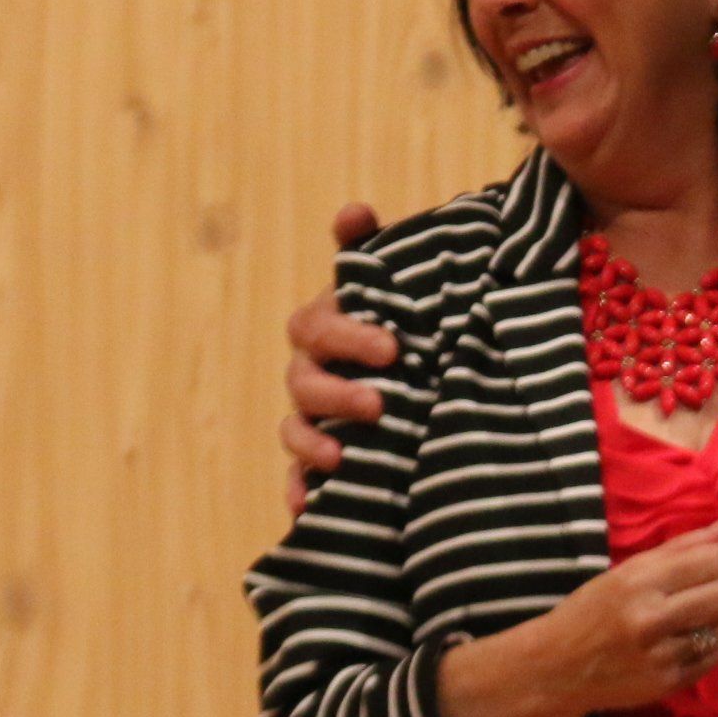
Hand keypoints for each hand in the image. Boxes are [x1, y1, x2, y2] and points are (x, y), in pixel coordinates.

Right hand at [281, 202, 393, 513]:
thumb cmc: (403, 320)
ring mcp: (313, 417)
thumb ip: (372, 250)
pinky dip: (300, 492)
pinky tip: (309, 507)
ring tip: (343, 457)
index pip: (316, 326)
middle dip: (337, 393)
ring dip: (312, 444)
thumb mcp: (398, 284)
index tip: (395, 348)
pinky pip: (298, 479)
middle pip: (303, 382)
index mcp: (326, 327)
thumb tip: (352, 209)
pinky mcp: (320, 459)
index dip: (348, 335)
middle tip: (381, 403)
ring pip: (295, 429)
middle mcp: (312, 371)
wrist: (422, 369)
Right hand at [537, 520, 717, 712]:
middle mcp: (651, 619)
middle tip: (699, 590)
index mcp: (639, 582)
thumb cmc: (592, 609)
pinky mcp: (667, 684)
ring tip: (689, 617)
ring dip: (714, 618)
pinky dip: (707, 646)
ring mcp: (661, 656)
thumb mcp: (629, 571)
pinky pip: (713, 657)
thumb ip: (683, 547)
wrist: (557, 667)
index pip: (710, 563)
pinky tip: (684, 641)